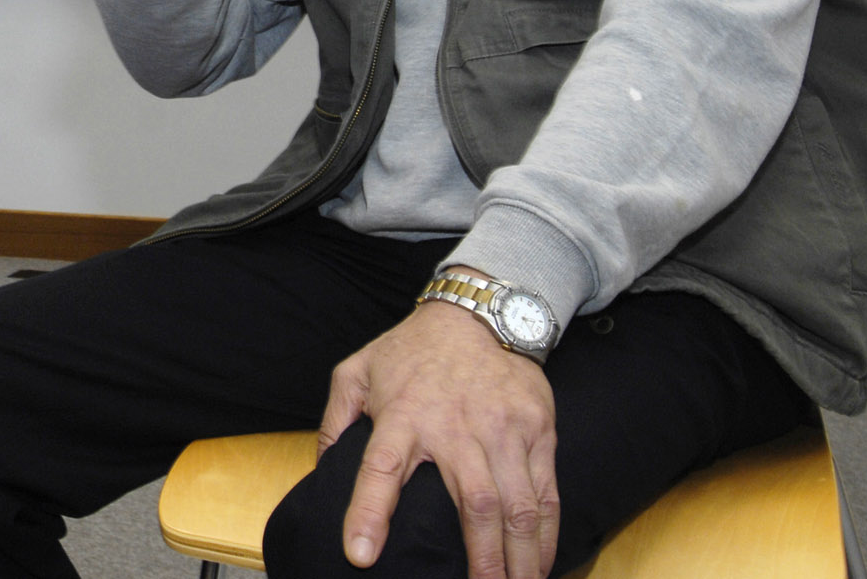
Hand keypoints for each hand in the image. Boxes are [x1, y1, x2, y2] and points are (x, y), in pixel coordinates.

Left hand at [319, 293, 558, 578]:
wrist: (477, 311)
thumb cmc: (411, 349)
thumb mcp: (357, 371)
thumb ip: (336, 419)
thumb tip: (321, 468)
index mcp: (403, 415)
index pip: (380, 470)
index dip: (369, 514)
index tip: (360, 554)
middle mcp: (456, 427)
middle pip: (474, 503)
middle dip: (482, 559)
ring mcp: (503, 430)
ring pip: (517, 505)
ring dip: (520, 557)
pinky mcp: (537, 430)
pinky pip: (546, 492)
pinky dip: (545, 533)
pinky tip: (540, 561)